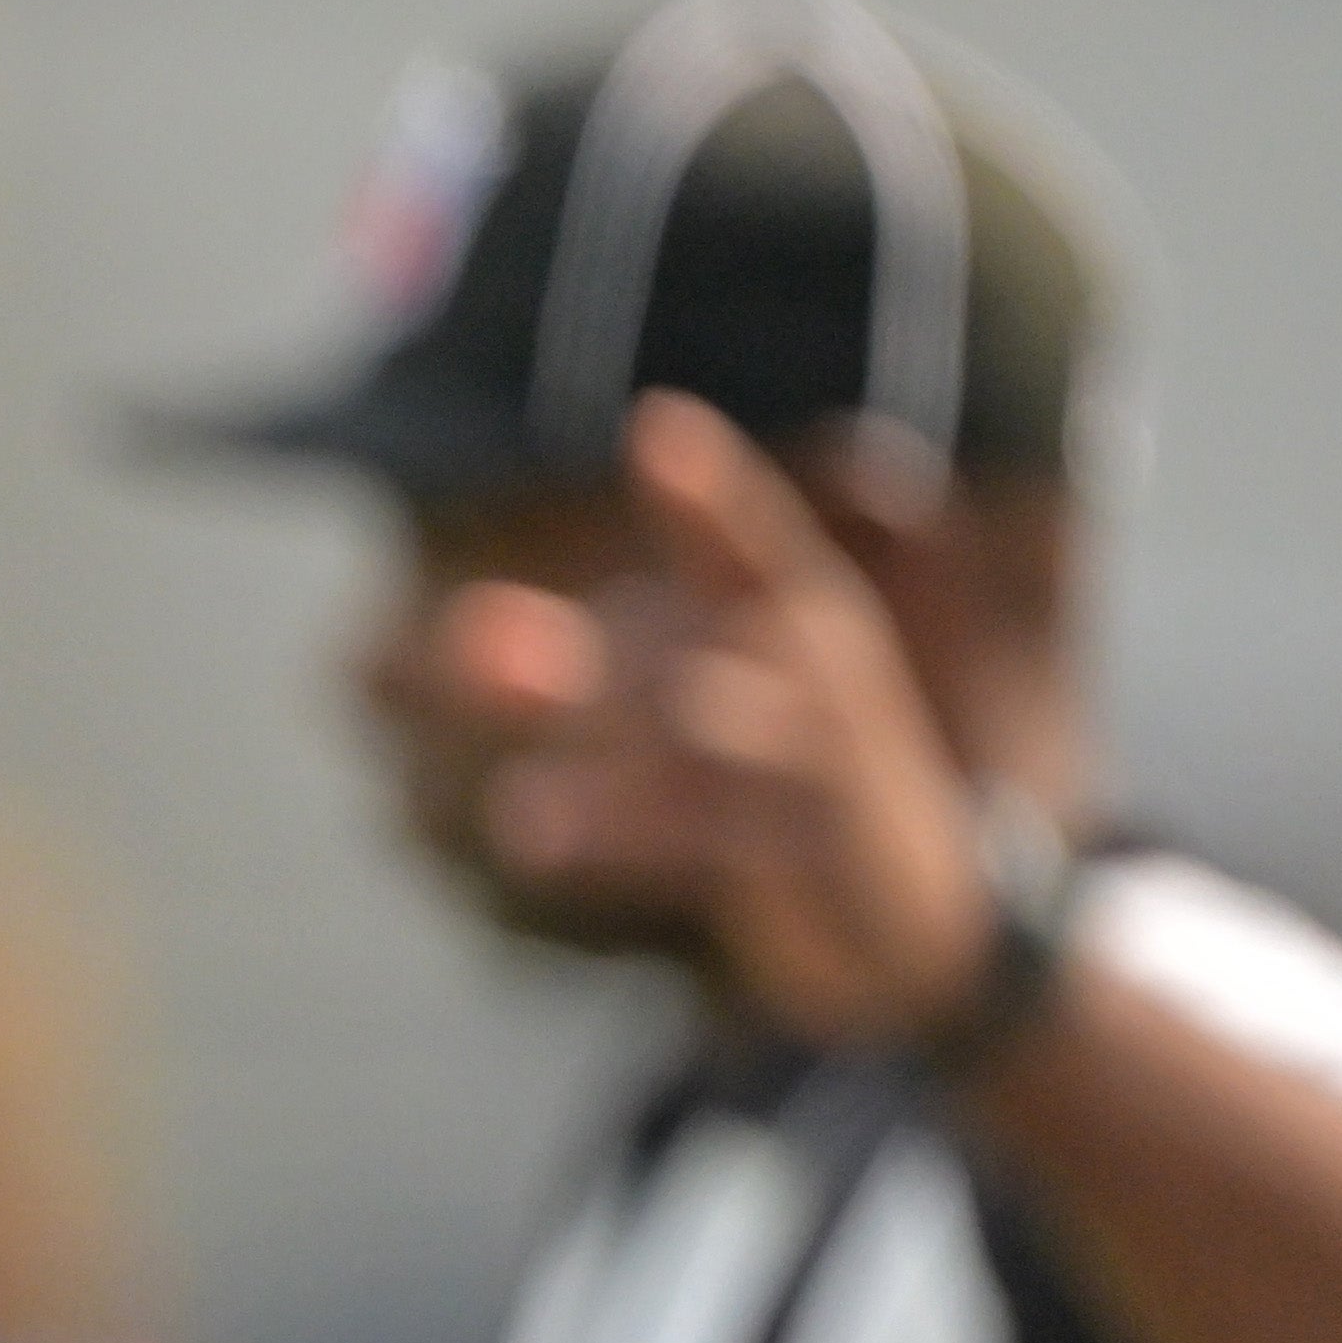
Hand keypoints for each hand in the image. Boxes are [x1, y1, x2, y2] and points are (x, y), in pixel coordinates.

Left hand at [434, 392, 1000, 1048]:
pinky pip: (721, 838)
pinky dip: (631, 838)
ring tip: (513, 816)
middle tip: (460, 640)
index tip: (656, 427)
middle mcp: (814, 671)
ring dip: (605, 776)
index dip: (707, 494)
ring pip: (702, 743)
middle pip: (676, 658)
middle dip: (569, 660)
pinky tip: (534, 841)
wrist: (914, 915)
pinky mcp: (825, 851)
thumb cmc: (774, 781)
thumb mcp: (683, 707)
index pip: (747, 542)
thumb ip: (570, 674)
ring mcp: (826, 761)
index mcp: (792, 612)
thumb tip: (427, 642)